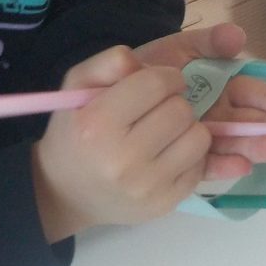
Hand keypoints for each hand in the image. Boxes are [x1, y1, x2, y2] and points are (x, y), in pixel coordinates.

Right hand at [31, 46, 210, 241]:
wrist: (65, 193)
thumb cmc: (74, 133)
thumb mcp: (77, 86)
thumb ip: (109, 62)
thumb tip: (149, 67)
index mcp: (98, 124)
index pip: (156, 84)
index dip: (166, 76)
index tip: (162, 82)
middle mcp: (123, 159)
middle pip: (181, 111)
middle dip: (175, 102)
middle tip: (161, 108)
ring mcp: (147, 186)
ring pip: (199, 138)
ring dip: (187, 128)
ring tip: (167, 131)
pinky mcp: (166, 204)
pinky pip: (199, 166)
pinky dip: (189, 155)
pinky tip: (168, 154)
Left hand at [133, 23, 265, 178]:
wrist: (92, 111)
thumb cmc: (139, 74)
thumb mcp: (170, 50)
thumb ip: (204, 41)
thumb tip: (238, 36)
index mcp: (217, 87)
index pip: (256, 93)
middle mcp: (215, 115)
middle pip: (256, 122)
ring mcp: (200, 140)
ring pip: (237, 145)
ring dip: (264, 147)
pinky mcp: (181, 164)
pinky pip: (204, 166)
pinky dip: (224, 167)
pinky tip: (242, 168)